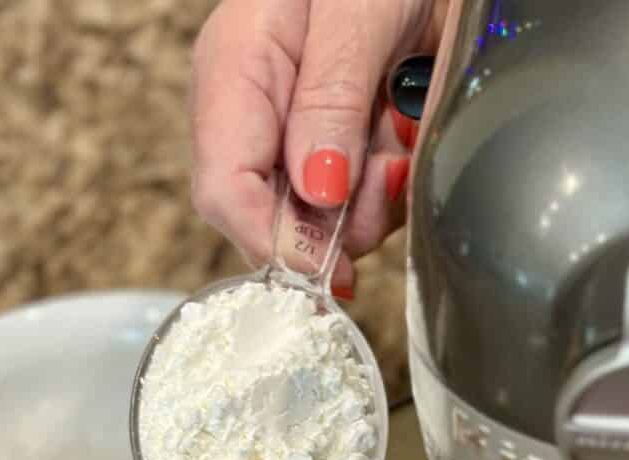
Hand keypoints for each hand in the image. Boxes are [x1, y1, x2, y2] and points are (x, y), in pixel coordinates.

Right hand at [190, 0, 444, 295]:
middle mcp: (262, 119)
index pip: (225, 190)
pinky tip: (404, 142)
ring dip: (372, 205)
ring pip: (325, 226)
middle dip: (336, 224)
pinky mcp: (342, 154)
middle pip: (275, 222)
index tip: (325, 264)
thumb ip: (330, 98)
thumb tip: (317, 191)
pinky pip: (361, 209)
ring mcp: (302, 141)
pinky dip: (391, 192)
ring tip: (400, 139)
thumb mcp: (354, 11)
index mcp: (237, 74)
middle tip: (387, 172)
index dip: (272, 240)